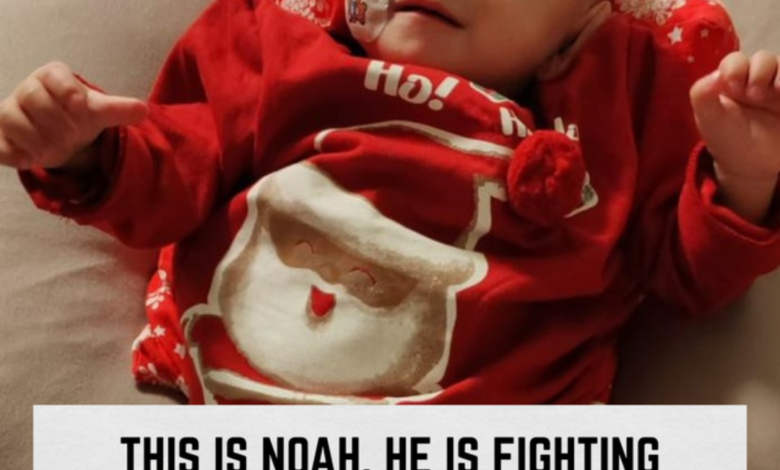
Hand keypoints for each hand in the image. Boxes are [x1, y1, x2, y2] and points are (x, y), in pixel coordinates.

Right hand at [0, 61, 147, 170]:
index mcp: (52, 76)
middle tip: (71, 139)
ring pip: (10, 118)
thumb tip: (143, 110)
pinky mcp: (0, 135)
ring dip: (36, 139)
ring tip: (55, 151)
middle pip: (31, 97)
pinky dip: (15, 154)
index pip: (55, 76)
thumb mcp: (100, 113)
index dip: (71, 97)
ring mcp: (9, 111)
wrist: (60, 135)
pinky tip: (32, 160)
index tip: (83, 115)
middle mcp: (26, 89)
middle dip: (55, 122)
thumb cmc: (78, 117)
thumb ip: (119, 110)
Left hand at [691, 51, 779, 181]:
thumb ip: (701, 95)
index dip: (735, 67)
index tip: (733, 87)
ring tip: (779, 90)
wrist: (754, 166)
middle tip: (755, 95)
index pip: (735, 61)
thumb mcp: (709, 120)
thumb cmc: (728, 140)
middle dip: (760, 70)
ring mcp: (777, 88)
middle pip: (764, 59)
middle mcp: (755, 80)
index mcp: (731, 82)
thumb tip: (714, 74)